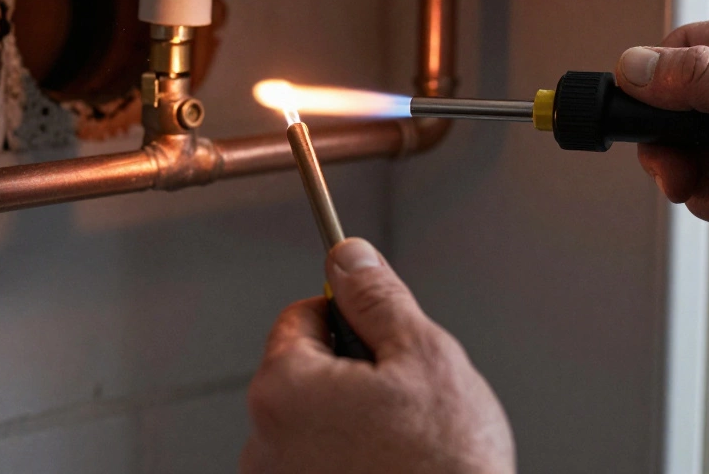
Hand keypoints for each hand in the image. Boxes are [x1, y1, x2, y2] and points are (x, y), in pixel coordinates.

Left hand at [241, 238, 513, 473]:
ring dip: (348, 425)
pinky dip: (345, 464)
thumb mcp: (424, 356)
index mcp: (285, 387)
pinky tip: (387, 472)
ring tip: (401, 448)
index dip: (346, 315)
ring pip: (312, 426)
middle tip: (404, 400)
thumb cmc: (445, 466)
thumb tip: (349, 257)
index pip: (300, 318)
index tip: (377, 332)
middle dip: (350, 377)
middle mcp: (263, 441)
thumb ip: (377, 298)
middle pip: (303, 375)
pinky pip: (315, 467)